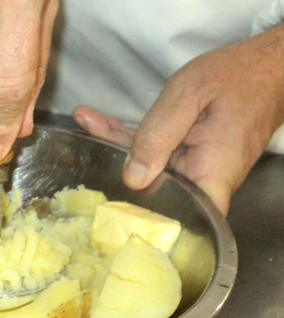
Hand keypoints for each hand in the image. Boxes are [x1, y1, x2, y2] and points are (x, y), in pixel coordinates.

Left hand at [73, 25, 283, 214]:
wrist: (265, 67)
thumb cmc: (239, 76)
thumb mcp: (189, 95)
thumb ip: (158, 135)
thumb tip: (133, 177)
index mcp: (210, 174)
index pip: (179, 219)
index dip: (142, 222)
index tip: (108, 211)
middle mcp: (203, 179)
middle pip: (151, 190)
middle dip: (111, 169)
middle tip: (81, 146)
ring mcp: (194, 170)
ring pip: (146, 168)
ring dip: (114, 146)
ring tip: (86, 122)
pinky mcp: (186, 157)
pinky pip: (153, 153)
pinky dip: (128, 137)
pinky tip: (98, 121)